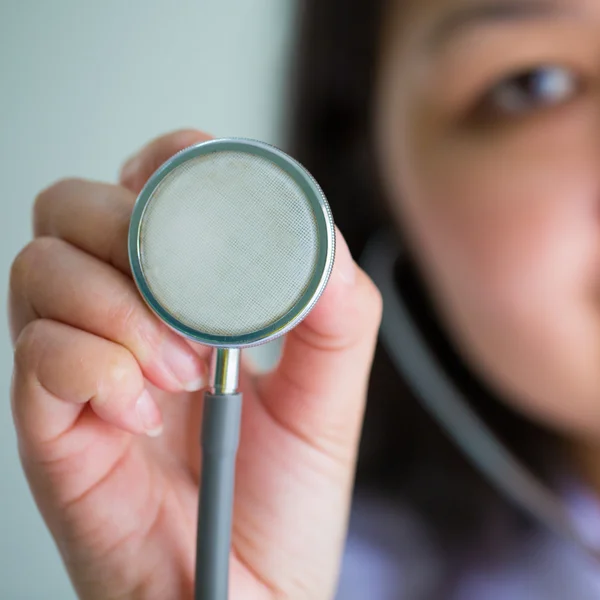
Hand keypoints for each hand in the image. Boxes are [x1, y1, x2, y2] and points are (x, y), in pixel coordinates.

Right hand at [8, 130, 381, 598]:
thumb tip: (322, 244)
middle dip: (127, 229)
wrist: (252, 585)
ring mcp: (80, 362)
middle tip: (189, 295)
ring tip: (184, 370)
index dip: (166, 166)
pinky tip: (145, 412)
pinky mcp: (51, 420)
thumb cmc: (286, 493)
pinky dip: (98, 366)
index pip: (147, 184)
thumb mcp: (329, 392)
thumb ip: (336, 313)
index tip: (199, 194)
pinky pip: (38, 354)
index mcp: (183, 292)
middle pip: (74, 206)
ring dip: (119, 306)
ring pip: (40, 266)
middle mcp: (120, 311)